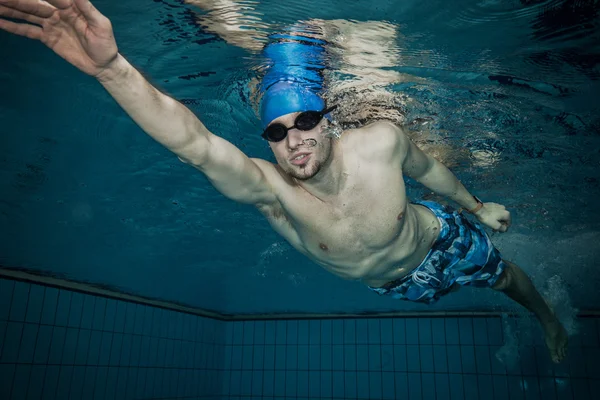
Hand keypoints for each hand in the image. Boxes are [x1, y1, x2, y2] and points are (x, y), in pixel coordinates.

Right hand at [0, 0, 117, 76]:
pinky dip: (13, 26)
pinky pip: (27, 30)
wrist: (102, 65)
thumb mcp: (101, 25)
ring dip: (10, 9)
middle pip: (33, 4)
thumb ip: (87, 8)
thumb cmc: (105, 44)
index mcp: (70, 7)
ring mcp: (50, 25)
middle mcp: (58, 13)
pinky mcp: (47, 38)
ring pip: (27, 14)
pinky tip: (0, 21)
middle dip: (16, 0)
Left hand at [474, 202, 510, 232]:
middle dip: (499, 225)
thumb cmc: (487, 218)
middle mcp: (504, 208)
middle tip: (493, 229)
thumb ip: (502, 228)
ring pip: (499, 215)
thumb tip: (505, 229)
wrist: (478, 209)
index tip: (497, 231)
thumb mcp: (495, 226)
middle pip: (503, 219)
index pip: (508, 223)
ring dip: (496, 220)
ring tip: (490, 224)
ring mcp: (498, 205)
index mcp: (506, 214)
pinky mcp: (493, 204)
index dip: (503, 228)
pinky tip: (488, 218)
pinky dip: (493, 216)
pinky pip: (495, 212)